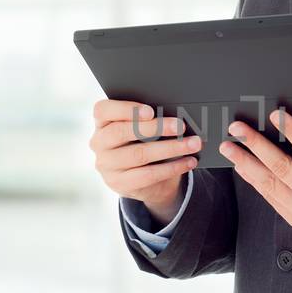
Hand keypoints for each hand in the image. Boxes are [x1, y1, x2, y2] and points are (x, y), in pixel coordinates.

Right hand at [89, 98, 199, 219]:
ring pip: (139, 154)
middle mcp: (99, 143)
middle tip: (180, 125)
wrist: (144, 179)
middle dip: (155, 127)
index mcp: (102, 122)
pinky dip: (172, 167)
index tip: (150, 111)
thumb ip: (149, 120)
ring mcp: (106, 165)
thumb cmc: (144, 143)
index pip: (103, 110)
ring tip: (192, 144)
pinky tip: (188, 161)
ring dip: (170, 148)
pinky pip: (148, 175)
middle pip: (122, 132)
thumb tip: (175, 116)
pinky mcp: (119, 183)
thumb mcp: (142, 130)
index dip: (125, 109)